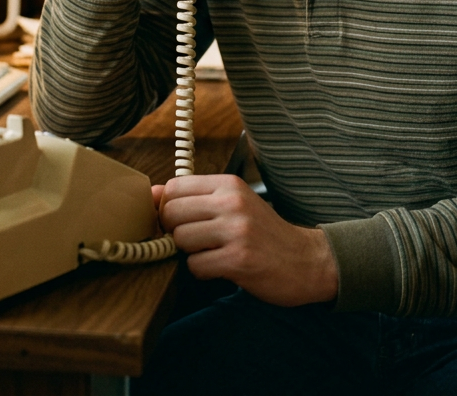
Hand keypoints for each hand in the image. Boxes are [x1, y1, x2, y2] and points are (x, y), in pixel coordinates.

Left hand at [153, 175, 337, 306]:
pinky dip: (202, 271)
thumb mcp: (235, 203)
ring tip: (209, 253)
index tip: (176, 220)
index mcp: (229, 184)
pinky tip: (219, 268)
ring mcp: (236, 230)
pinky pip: (196, 266)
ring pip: (181, 239)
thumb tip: (151, 195)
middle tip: (193, 240)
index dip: (167, 207)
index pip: (175, 186)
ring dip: (189, 253)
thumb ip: (196, 197)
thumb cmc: (264, 232)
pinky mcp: (239, 259)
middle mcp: (232, 202)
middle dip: (174, 231)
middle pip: (172, 213)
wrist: (306, 260)